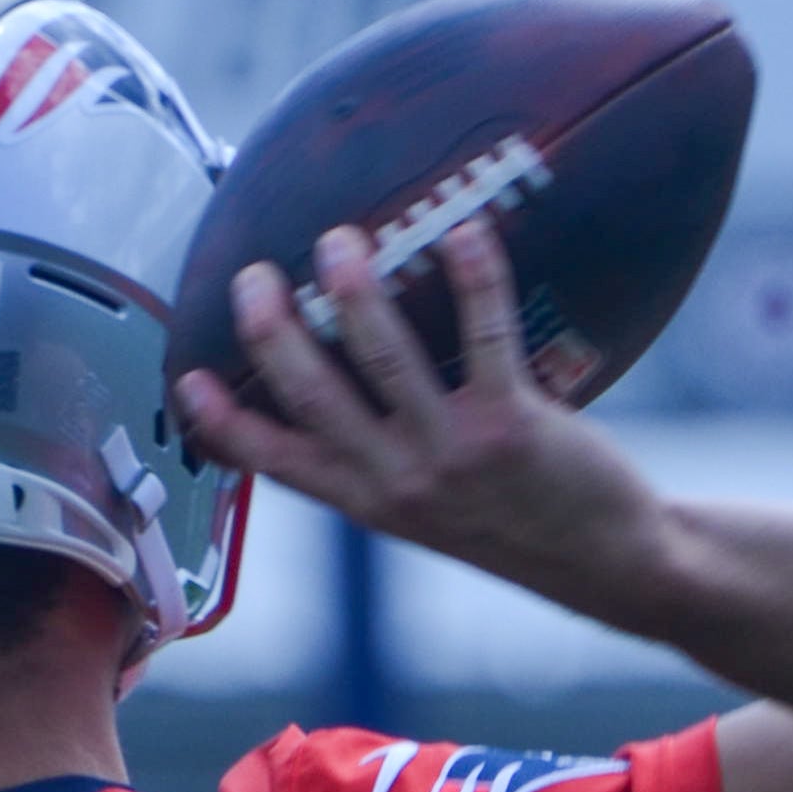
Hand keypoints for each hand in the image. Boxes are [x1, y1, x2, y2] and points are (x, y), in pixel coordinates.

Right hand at [172, 218, 675, 625]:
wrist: (606, 561)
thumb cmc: (514, 519)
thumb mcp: (428, 508)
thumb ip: (383, 456)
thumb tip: (347, 376)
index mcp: (367, 499)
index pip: (275, 461)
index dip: (223, 422)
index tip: (186, 378)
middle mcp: (397, 480)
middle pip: (312, 396)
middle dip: (272, 331)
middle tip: (255, 275)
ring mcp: (452, 454)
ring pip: (386, 361)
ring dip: (356, 294)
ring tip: (338, 241)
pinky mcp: (512, 426)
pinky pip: (486, 337)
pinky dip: (474, 278)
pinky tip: (466, 230)